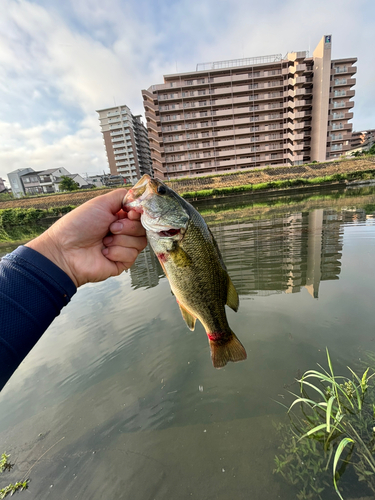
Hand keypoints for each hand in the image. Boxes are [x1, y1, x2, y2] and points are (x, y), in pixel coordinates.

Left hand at [26, 188, 146, 286]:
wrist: (65, 251)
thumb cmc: (77, 226)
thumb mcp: (100, 203)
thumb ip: (123, 196)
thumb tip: (139, 196)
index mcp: (117, 217)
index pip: (140, 214)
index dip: (139, 213)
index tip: (130, 213)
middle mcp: (122, 232)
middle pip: (143, 228)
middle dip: (128, 227)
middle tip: (111, 227)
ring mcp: (122, 247)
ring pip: (140, 242)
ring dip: (121, 240)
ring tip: (104, 241)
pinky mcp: (121, 263)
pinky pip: (132, 255)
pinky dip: (116, 252)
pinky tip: (103, 252)